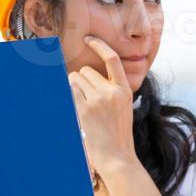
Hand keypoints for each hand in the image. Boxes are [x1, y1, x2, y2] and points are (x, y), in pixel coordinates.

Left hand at [69, 36, 137, 177]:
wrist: (117, 156)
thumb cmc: (118, 134)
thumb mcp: (123, 107)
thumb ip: (112, 90)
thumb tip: (88, 75)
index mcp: (125, 90)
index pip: (112, 59)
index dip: (99, 45)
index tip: (89, 39)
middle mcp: (112, 92)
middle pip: (86, 71)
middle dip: (82, 81)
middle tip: (87, 98)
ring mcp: (99, 100)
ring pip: (75, 79)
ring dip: (74, 88)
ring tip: (83, 105)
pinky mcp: (85, 109)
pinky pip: (70, 92)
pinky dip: (70, 96)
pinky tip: (78, 108)